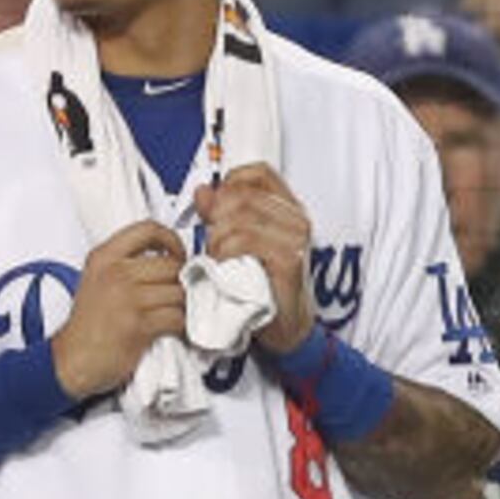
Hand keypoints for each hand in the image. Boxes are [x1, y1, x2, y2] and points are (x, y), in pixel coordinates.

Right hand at [48, 220, 188, 398]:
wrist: (72, 361)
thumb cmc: (87, 326)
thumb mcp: (95, 280)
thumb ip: (124, 264)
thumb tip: (167, 259)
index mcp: (103, 257)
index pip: (148, 229)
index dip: (172, 240)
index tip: (176, 253)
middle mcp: (115, 273)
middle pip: (171, 264)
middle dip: (181, 281)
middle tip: (178, 291)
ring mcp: (127, 298)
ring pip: (179, 291)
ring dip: (182, 305)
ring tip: (173, 312)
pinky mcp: (139, 324)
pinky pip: (177, 317)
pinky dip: (180, 325)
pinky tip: (170, 328)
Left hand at [193, 163, 316, 350]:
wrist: (285, 325)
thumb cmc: (264, 286)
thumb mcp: (240, 242)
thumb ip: (221, 214)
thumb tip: (203, 191)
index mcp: (288, 209)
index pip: (258, 173)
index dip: (230, 183)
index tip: (216, 206)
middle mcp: (296, 219)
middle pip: (240, 196)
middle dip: (216, 218)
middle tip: (213, 242)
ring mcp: (295, 239)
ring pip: (238, 218)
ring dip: (217, 240)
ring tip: (219, 259)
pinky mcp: (289, 260)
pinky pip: (243, 242)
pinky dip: (224, 254)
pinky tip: (224, 268)